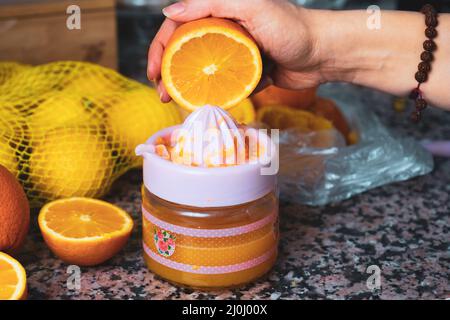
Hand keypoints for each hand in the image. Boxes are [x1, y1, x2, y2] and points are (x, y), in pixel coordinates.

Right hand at [147, 0, 324, 102]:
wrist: (323, 54)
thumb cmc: (292, 27)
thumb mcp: (252, 6)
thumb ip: (212, 3)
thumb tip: (169, 11)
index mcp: (222, 11)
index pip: (180, 25)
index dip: (161, 46)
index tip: (154, 70)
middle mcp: (225, 31)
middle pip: (186, 50)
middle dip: (168, 70)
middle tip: (161, 91)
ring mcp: (235, 54)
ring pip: (202, 69)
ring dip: (186, 86)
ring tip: (175, 101)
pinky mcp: (246, 73)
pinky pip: (222, 85)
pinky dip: (211, 94)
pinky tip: (202, 105)